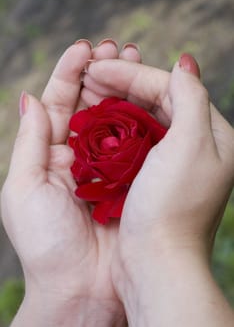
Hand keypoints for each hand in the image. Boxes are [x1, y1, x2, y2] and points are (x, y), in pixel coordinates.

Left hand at [0, 39, 140, 326]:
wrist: (80, 289)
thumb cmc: (45, 244)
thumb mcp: (24, 189)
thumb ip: (31, 142)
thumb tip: (29, 96)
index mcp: (50, 154)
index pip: (59, 102)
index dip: (70, 73)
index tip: (86, 48)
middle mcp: (80, 154)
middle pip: (90, 104)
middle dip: (103, 73)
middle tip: (118, 47)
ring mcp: (108, 165)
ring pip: (116, 117)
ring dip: (125, 88)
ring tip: (137, 60)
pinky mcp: (131, 178)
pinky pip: (136, 142)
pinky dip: (142, 117)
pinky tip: (150, 96)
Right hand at [83, 54, 233, 325]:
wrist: (157, 264)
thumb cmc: (172, 207)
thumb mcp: (190, 145)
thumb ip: (191, 98)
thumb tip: (184, 63)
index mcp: (213, 134)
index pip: (171, 88)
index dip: (133, 73)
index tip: (97, 67)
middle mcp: (197, 144)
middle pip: (157, 100)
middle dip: (122, 83)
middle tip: (89, 73)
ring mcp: (173, 161)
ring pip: (143, 118)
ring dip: (116, 102)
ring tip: (88, 90)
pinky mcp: (153, 177)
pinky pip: (133, 140)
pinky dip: (114, 127)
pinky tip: (95, 118)